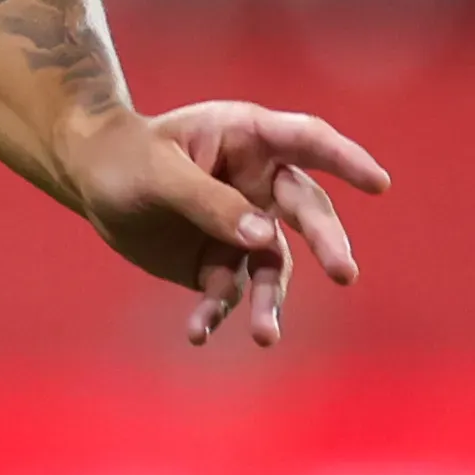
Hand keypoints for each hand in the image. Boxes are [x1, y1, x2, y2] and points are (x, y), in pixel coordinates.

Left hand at [146, 99, 387, 345]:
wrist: (96, 180)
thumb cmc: (129, 159)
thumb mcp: (160, 174)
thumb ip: (211, 203)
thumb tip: (265, 238)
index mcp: (249, 137)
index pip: (308, 141)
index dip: (346, 159)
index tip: (378, 183)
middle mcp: (260, 182)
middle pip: (305, 211)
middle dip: (326, 242)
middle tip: (344, 274)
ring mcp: (245, 226)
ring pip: (272, 266)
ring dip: (270, 302)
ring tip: (263, 337)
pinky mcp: (222, 262)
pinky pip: (229, 292)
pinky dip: (214, 314)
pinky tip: (196, 333)